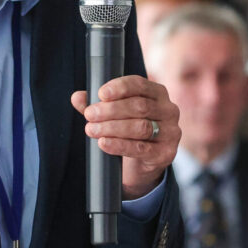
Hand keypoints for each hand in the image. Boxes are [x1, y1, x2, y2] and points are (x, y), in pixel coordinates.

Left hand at [72, 76, 180, 198]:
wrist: (143, 164)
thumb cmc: (129, 131)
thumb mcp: (115, 115)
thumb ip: (98, 105)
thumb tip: (77, 97)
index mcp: (158, 93)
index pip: (140, 84)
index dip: (120, 87)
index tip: (101, 93)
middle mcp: (169, 110)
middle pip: (139, 106)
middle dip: (111, 110)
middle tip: (89, 115)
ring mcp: (171, 132)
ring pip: (140, 127)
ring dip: (112, 127)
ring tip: (91, 130)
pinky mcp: (166, 153)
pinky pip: (141, 148)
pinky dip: (119, 145)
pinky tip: (103, 143)